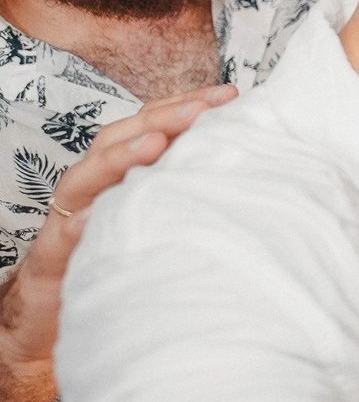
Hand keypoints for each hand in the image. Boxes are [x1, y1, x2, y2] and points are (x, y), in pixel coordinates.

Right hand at [0, 85, 237, 369]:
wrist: (57, 307)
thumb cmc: (125, 253)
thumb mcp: (164, 216)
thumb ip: (192, 189)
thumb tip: (259, 170)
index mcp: (126, 169)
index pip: (156, 123)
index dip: (190, 104)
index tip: (232, 95)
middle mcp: (98, 182)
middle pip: (125, 136)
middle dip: (165, 116)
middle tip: (203, 107)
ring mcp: (73, 214)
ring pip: (89, 173)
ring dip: (122, 155)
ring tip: (154, 143)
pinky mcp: (55, 252)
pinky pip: (65, 233)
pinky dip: (79, 222)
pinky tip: (95, 217)